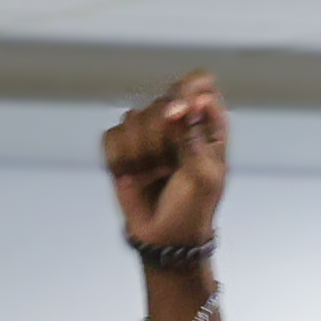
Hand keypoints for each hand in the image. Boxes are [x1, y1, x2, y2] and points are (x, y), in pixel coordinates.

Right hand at [102, 70, 226, 255]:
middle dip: (162, 139)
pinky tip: (133, 177)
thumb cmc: (194, 207)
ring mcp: (148, 131)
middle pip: (162, 101)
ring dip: (143, 155)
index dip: (187, 92)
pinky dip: (121, 161)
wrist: (165, 238)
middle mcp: (178, 119)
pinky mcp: (122, 146)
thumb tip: (183, 104)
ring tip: (154, 175)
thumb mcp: (204, 175)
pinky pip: (112, 138)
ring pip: (133, 118)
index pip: (199, 82)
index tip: (181, 114)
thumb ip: (193, 136)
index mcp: (207, 122)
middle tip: (170, 167)